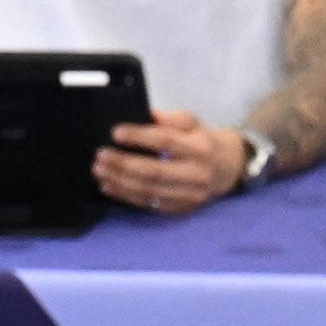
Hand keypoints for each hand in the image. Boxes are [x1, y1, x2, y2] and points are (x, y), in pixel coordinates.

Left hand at [97, 109, 253, 216]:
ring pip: (149, 190)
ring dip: (120, 181)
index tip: (116, 133)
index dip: (139, 137)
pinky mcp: (182, 209)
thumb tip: (145, 116)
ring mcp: (191, 195)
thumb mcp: (191, 123)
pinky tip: (110, 186)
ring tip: (100, 170)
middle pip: (154, 171)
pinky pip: (150, 204)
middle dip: (123, 163)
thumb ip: (170, 118)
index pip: (166, 141)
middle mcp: (197, 173)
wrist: (224, 168)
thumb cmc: (200, 141)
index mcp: (200, 148)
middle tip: (101, 155)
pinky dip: (126, 195)